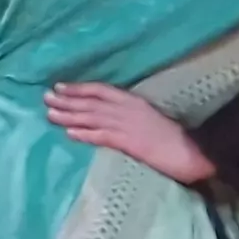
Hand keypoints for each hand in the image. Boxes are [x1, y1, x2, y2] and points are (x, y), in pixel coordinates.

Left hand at [45, 82, 214, 184]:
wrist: (193, 151)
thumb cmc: (174, 138)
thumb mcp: (150, 119)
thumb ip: (130, 115)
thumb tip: (109, 117)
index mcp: (134, 101)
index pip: (101, 90)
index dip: (79, 88)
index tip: (60, 87)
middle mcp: (128, 109)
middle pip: (91, 102)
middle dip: (67, 100)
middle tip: (45, 98)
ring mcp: (128, 125)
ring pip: (92, 117)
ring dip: (69, 115)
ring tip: (49, 114)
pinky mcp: (129, 142)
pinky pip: (102, 136)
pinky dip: (84, 134)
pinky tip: (69, 133)